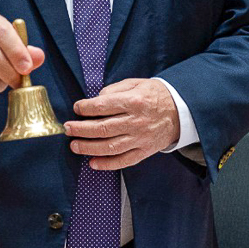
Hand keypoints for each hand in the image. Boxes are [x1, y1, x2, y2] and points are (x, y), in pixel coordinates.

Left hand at [66, 78, 180, 170]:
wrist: (181, 111)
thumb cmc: (155, 95)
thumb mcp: (136, 83)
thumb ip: (114, 90)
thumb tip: (95, 99)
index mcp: (134, 102)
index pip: (104, 106)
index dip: (86, 108)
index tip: (76, 108)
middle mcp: (136, 122)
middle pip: (103, 128)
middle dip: (81, 129)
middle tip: (67, 128)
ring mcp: (140, 139)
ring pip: (110, 147)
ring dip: (88, 148)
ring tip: (74, 145)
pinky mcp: (144, 151)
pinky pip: (123, 161)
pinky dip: (107, 164)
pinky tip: (92, 163)